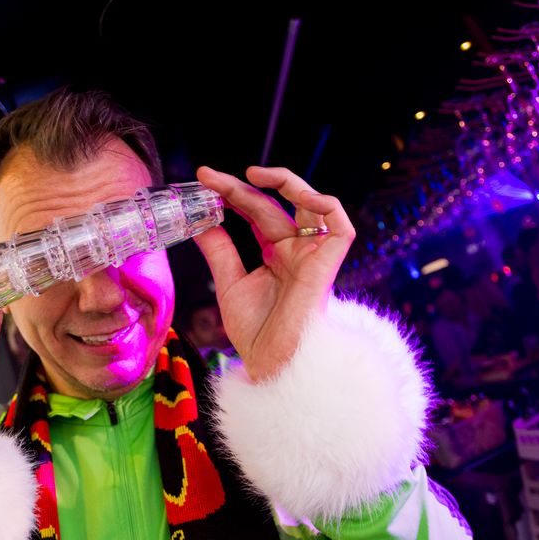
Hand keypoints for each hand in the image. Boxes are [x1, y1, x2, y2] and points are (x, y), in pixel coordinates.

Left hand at [191, 166, 354, 382]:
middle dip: (241, 187)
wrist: (271, 364)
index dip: (232, 193)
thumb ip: (218, 249)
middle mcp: (296, 250)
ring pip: (311, 204)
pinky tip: (296, 195)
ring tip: (251, 175)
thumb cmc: (255, 333)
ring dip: (285, 183)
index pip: (256, 212)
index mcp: (276, 255)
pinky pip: (340, 224)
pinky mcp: (329, 263)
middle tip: (209, 176)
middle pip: (273, 204)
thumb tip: (198, 220)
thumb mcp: (229, 282)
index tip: (203, 179)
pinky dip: (324, 203)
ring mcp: (313, 255)